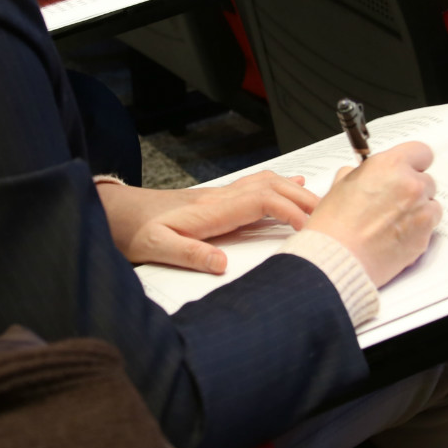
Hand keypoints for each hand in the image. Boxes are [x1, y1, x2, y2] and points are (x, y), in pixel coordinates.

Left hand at [100, 172, 318, 273]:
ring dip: (297, 190)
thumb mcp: (154, 248)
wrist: (116, 214)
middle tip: (330, 218)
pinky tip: (294, 183)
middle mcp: (220, 198)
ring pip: (268, 183)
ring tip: (323, 204)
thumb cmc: (134, 231)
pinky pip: (257, 186)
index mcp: (211, 210)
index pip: (261, 200)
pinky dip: (281, 185)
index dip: (290, 211)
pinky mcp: (218, 201)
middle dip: (304, 199)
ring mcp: (220, 197)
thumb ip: (187, 255)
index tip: (310, 228)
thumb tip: (221, 264)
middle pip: (272, 187)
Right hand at [307, 141, 440, 286]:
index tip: (409, 169)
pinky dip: (417, 231)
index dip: (414, 162)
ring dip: (419, 210)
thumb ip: (364, 173)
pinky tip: (396, 236)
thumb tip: (367, 173)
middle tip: (395, 201)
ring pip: (432, 205)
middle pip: (427, 180)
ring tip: (394, 222)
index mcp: (391, 165)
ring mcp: (421, 211)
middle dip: (414, 189)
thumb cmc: (335, 225)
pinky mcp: (425, 237)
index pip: (421, 152)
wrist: (337, 257)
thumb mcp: (341, 185)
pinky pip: (429, 228)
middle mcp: (410, 185)